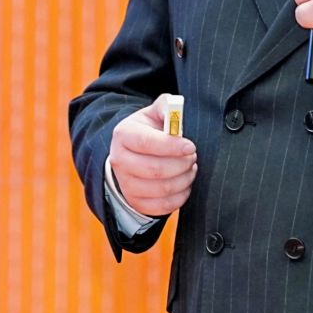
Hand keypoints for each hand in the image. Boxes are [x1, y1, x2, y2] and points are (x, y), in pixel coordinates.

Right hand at [107, 94, 198, 217]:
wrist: (134, 153)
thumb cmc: (151, 130)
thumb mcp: (155, 113)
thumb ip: (167, 107)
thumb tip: (177, 110)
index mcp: (123, 135)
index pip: (147, 143)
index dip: (172, 146)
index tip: (191, 146)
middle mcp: (119, 161)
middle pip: (155, 170)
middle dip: (181, 164)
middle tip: (193, 157)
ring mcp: (126, 184)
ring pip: (161, 189)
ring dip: (184, 179)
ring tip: (190, 168)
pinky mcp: (136, 201)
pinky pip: (162, 206)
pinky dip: (180, 196)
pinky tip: (184, 183)